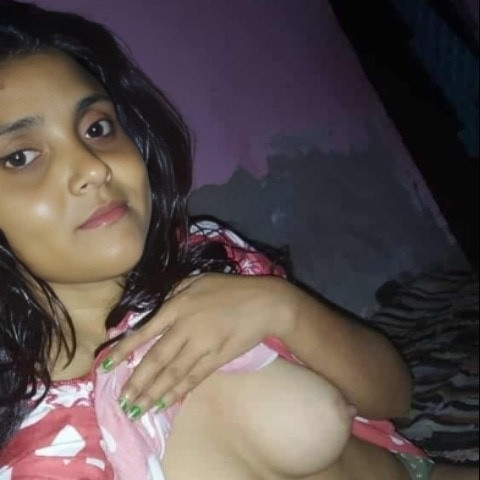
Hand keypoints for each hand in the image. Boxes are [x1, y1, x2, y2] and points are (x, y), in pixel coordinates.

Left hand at [102, 273, 295, 417]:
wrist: (265, 303)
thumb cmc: (229, 289)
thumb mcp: (197, 281)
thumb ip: (173, 294)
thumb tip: (154, 312)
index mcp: (178, 306)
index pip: (144, 331)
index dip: (124, 350)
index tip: (107, 367)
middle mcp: (185, 328)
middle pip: (156, 360)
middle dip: (138, 382)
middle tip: (122, 400)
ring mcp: (202, 346)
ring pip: (173, 374)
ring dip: (154, 393)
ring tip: (138, 409)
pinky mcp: (217, 358)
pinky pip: (193, 378)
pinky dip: (178, 392)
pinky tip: (166, 402)